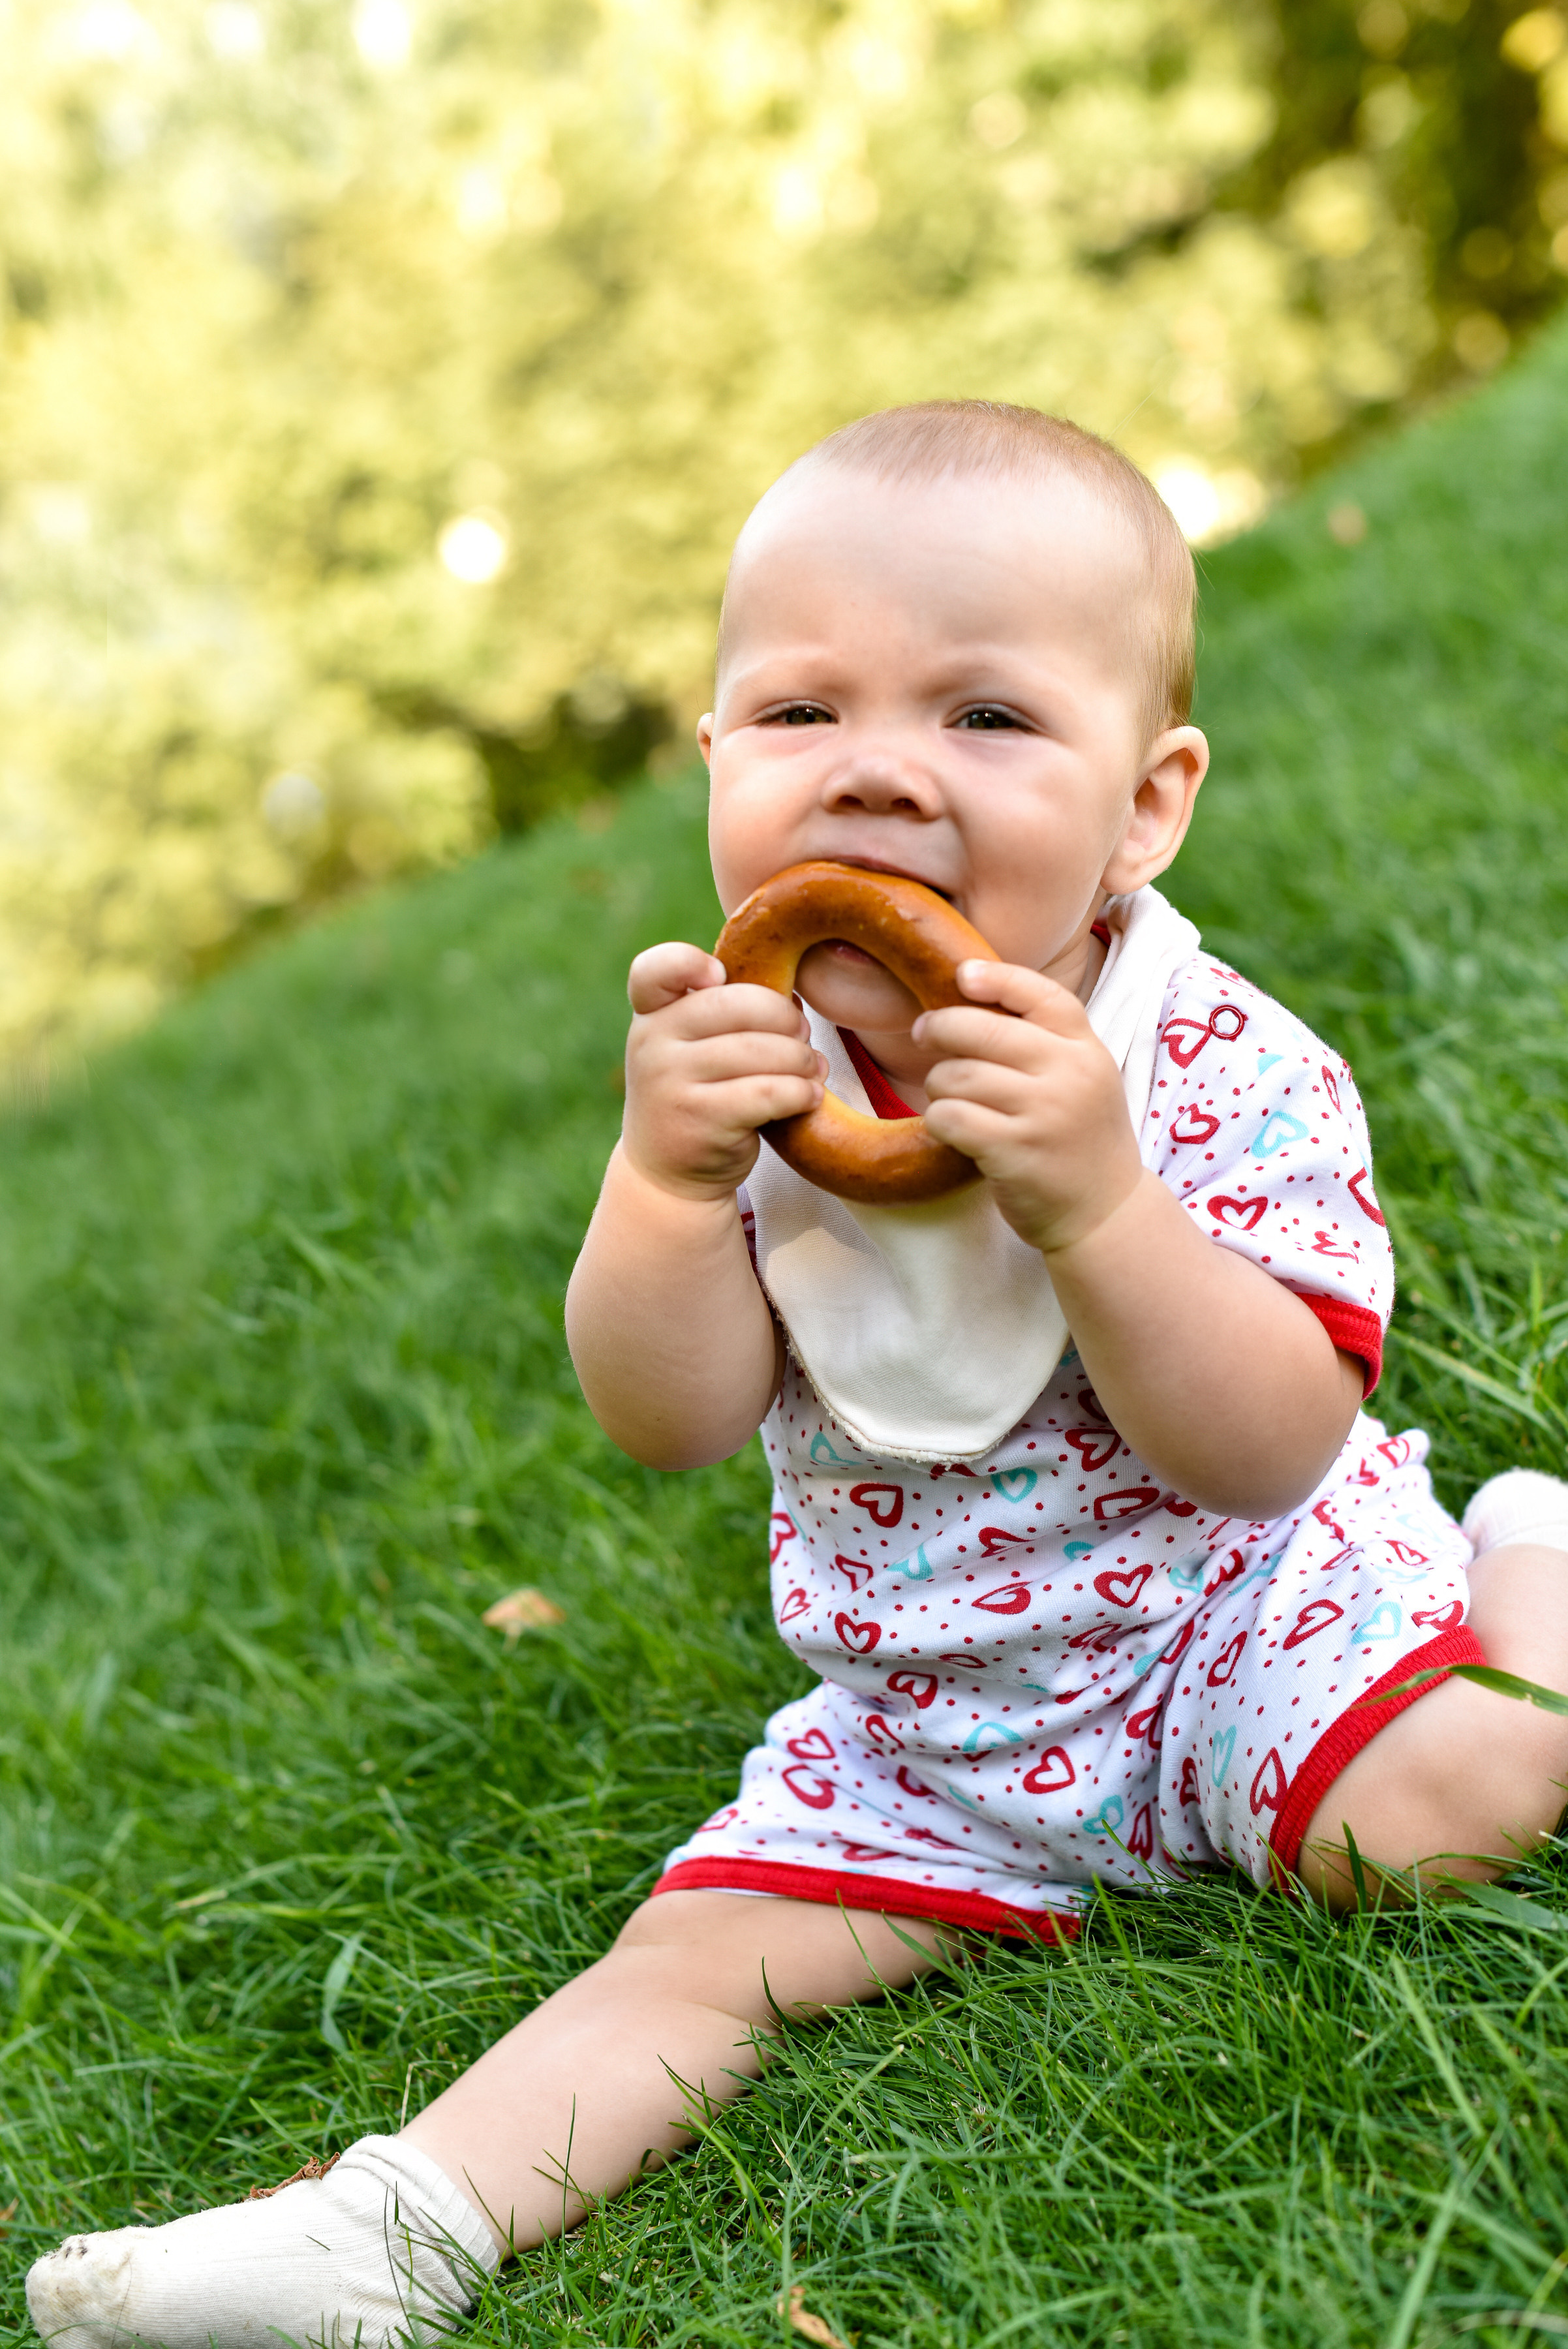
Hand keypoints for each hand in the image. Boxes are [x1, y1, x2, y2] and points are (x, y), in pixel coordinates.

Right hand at [621, 943, 826, 1199]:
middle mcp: (652, 1042)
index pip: (656, 969)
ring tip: (811, 1069)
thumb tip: (793, 996)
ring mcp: (671, 1082)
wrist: (668, 1175)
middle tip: (802, 1037)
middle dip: (785, 1018)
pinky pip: (768, 1092)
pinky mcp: (700, 1119)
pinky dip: (800, 1092)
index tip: (719, 976)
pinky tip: (810, 1097)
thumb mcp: (692, 1047)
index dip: (690, 963)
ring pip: (759, 1050)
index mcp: (651, 1014)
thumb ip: (725, 1013)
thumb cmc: (698, 1095)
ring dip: (801, 1059)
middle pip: (736, 1004)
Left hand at [912, 960, 1141, 1254]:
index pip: (1043, 996)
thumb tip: (973, 996)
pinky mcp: (1015, 1152)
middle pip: (984, 1030)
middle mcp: (1069, 1075)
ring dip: (938, 1084)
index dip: (998, 979)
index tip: (962, 975)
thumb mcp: (1084, 1079)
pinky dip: (938, 1119)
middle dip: (940, 1027)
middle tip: (924, 1033)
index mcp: (1087, 1049)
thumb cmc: (1079, 1139)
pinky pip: (951, 1117)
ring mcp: (1043, 1114)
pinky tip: (947, 1127)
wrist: (1104, 1213)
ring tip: (946, 1095)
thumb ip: (1047, 1042)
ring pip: (958, 1075)